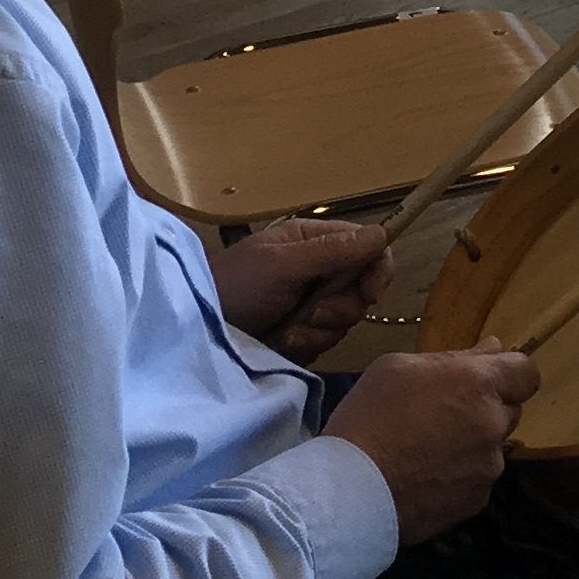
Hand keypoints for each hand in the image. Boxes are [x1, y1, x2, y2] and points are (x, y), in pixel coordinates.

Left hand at [214, 217, 393, 360]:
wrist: (195, 332)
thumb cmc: (234, 286)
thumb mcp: (282, 265)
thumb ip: (332, 251)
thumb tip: (382, 234)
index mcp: (312, 242)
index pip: (368, 248)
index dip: (376, 270)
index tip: (368, 294)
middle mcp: (316, 269)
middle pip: (361, 289)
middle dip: (338, 307)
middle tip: (312, 315)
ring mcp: (308, 303)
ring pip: (344, 320)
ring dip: (319, 330)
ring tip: (288, 332)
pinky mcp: (301, 332)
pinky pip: (325, 341)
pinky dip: (307, 345)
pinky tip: (283, 344)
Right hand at [327, 344, 539, 543]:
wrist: (349, 491)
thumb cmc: (368, 417)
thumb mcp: (398, 368)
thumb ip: (455, 357)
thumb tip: (493, 349)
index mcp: (479, 384)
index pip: (527, 373)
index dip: (508, 375)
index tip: (480, 382)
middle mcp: (494, 424)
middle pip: (510, 410)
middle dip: (485, 409)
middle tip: (440, 417)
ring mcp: (489, 467)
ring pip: (492, 448)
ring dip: (472, 445)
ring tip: (424, 453)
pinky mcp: (476, 501)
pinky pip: (476, 480)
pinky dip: (459, 477)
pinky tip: (424, 479)